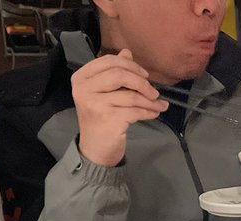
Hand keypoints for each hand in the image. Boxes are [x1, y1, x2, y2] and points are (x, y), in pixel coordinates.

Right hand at [74, 50, 168, 167]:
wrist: (95, 149)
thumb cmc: (100, 118)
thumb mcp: (103, 92)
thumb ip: (113, 72)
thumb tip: (127, 52)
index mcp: (81, 78)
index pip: (109, 61)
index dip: (131, 65)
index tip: (145, 75)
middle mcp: (84, 89)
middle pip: (120, 74)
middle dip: (142, 82)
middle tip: (154, 91)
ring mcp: (96, 104)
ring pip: (131, 95)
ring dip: (150, 100)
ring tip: (159, 105)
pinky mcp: (109, 119)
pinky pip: (136, 111)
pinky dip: (149, 111)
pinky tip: (154, 113)